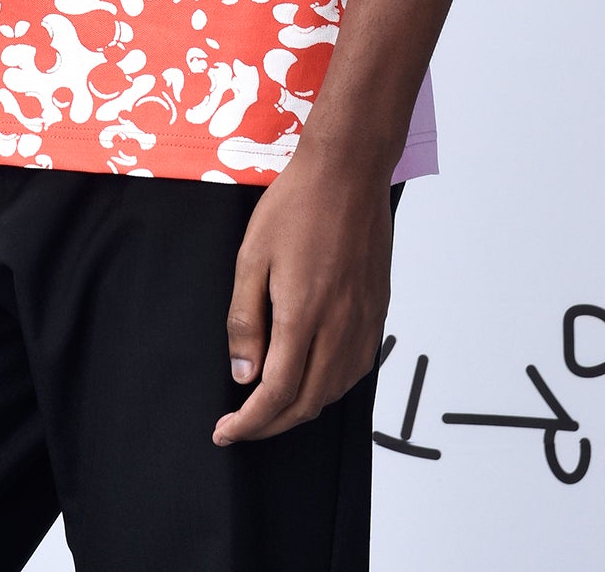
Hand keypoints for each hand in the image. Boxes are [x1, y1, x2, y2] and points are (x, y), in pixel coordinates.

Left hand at [213, 147, 394, 444]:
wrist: (349, 171)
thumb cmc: (296, 205)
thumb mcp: (251, 256)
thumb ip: (246, 320)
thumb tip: (243, 374)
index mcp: (304, 315)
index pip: (277, 394)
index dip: (249, 422)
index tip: (226, 431)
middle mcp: (340, 326)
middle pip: (308, 403)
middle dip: (271, 425)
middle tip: (242, 425)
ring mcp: (364, 320)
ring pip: (336, 391)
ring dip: (302, 408)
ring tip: (271, 404)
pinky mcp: (378, 310)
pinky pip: (357, 367)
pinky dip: (331, 386)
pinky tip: (313, 376)